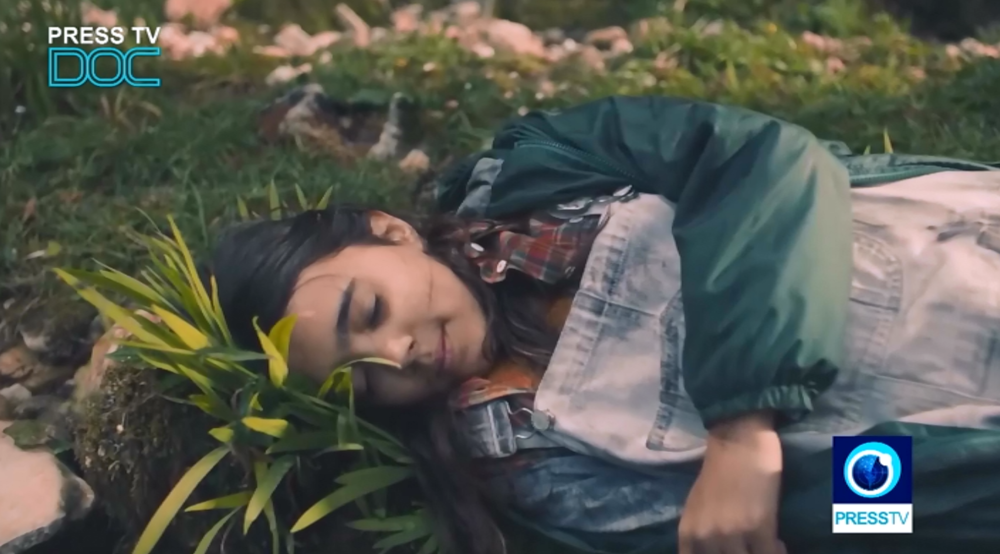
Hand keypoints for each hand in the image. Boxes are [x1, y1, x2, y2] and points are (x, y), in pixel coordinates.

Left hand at [678, 411, 785, 553]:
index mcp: (689, 534)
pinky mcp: (759, 527)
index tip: (735, 552)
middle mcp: (706, 538)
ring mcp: (732, 535)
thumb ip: (702, 532)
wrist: (737, 437)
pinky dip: (778, 552)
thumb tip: (713, 550)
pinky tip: (779, 543)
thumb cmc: (719, 468)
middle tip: (752, 548)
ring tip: (765, 547)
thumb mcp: (697, 505)